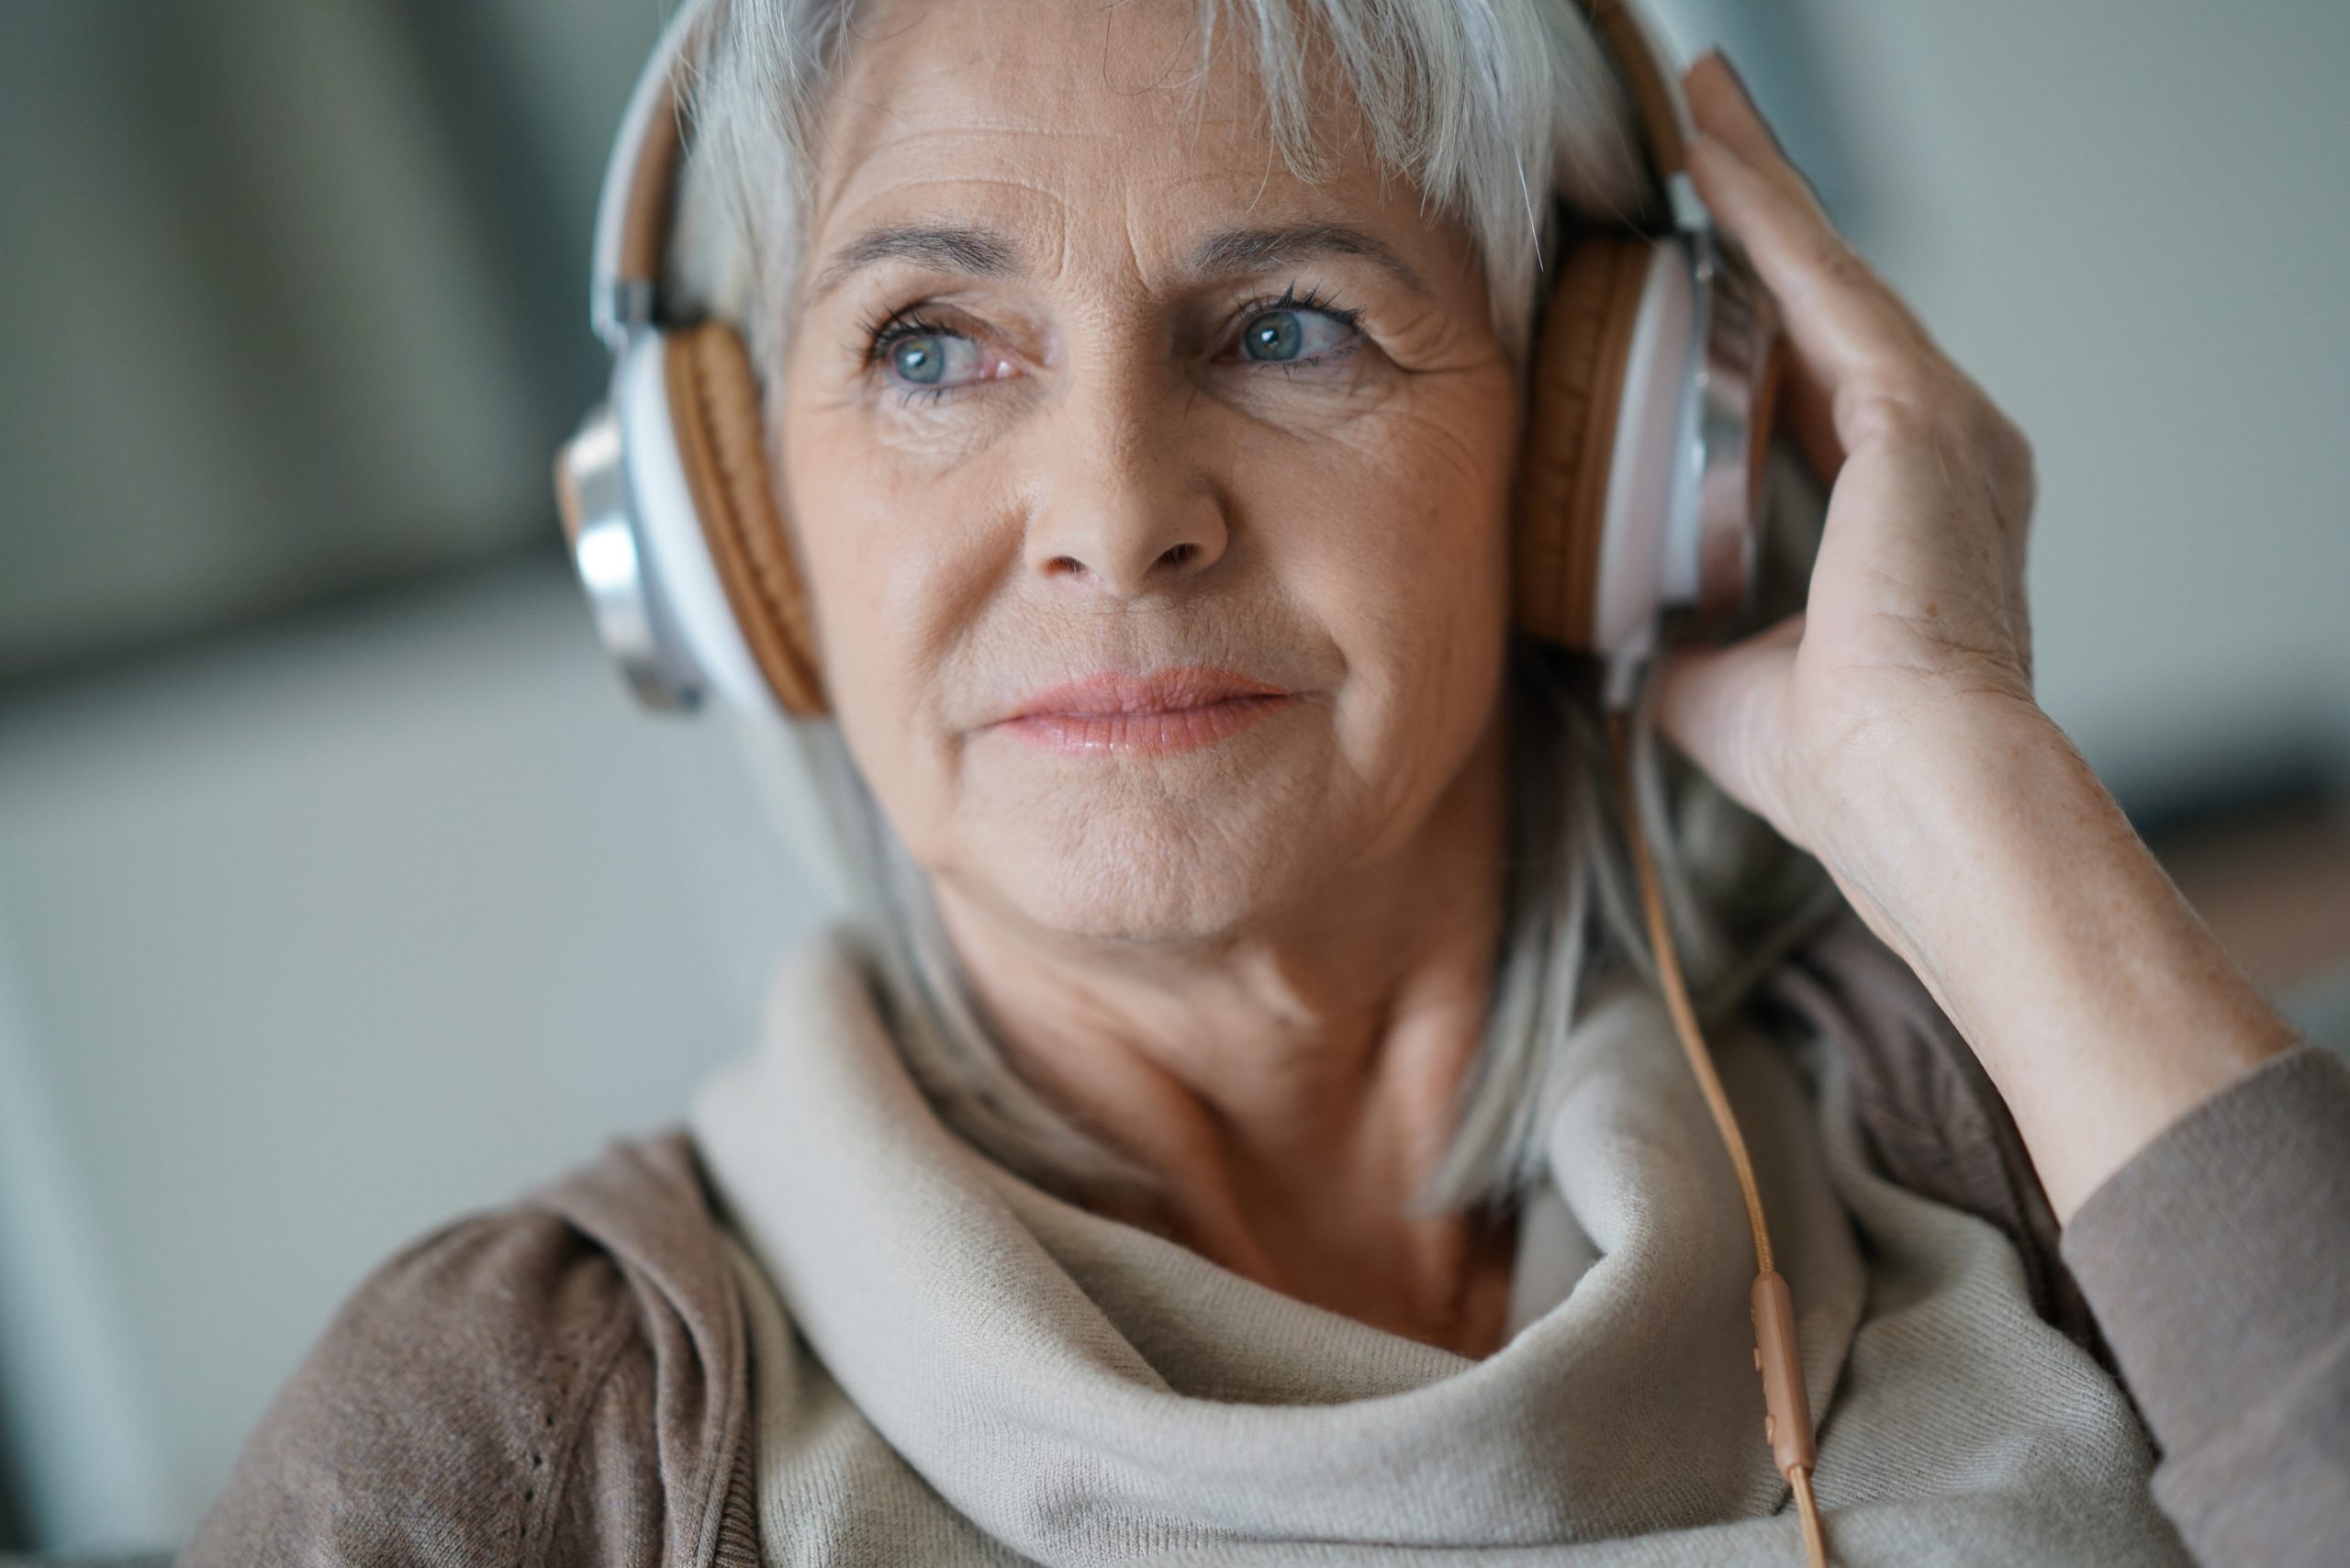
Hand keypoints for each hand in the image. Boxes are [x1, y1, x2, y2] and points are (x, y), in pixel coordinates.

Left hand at [1655, 52, 2043, 868]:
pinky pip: (1825, 286)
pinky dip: (1768, 216)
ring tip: (1705, 107)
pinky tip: (1715, 158)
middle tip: (1710, 129)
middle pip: (1830, 301)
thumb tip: (1613, 625)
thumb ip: (1679, 640)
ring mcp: (1942, 424)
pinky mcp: (1919, 412)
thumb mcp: (1721, 686)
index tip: (1705, 254)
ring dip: (1759, 185)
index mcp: (1908, 511)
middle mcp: (1942, 451)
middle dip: (1764, 212)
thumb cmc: (1838, 765)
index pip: (1815, 378)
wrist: (1912, 790)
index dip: (1760, 305)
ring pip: (1829, 272)